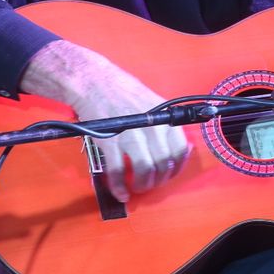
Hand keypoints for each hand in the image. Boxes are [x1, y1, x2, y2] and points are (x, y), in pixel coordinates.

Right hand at [20, 39, 190, 202]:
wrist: (92, 82)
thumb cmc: (122, 91)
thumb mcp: (153, 104)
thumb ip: (164, 125)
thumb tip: (176, 148)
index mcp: (164, 118)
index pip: (180, 150)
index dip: (176, 168)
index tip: (169, 175)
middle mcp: (152, 127)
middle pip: (163, 163)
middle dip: (158, 180)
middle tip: (150, 183)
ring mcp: (131, 134)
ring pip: (144, 169)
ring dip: (142, 184)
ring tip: (137, 188)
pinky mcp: (109, 141)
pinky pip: (118, 171)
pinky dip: (119, 186)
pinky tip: (121, 192)